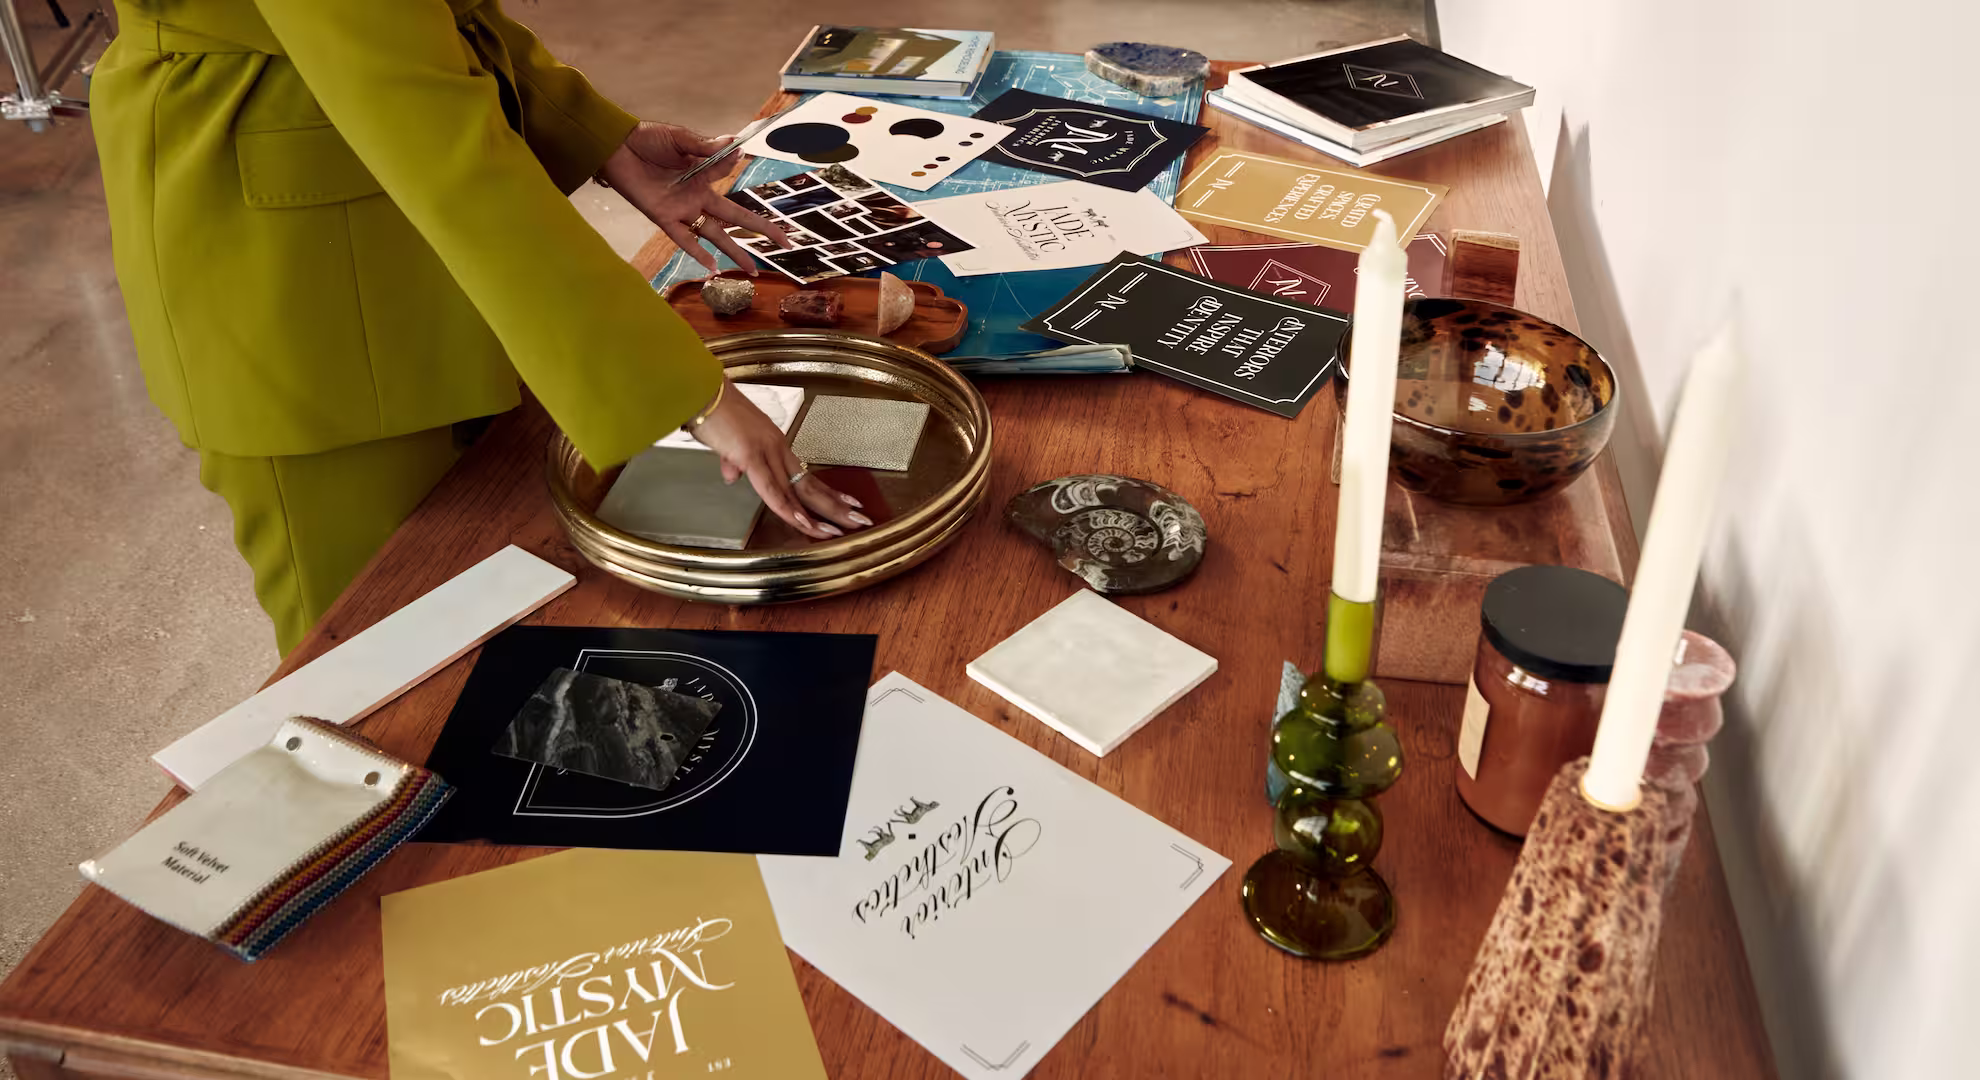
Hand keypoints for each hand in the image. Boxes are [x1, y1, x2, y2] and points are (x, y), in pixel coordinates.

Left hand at [598, 121, 794, 272]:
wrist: (614, 146)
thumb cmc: (645, 139)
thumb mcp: (679, 138)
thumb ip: (704, 146)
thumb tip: (735, 146)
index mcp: (702, 174)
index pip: (727, 174)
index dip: (733, 162)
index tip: (740, 149)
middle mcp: (697, 196)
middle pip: (736, 217)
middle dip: (761, 229)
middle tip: (785, 243)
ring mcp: (682, 209)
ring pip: (715, 234)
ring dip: (734, 252)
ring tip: (753, 270)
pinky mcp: (663, 217)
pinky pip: (684, 239)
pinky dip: (697, 253)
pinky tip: (713, 269)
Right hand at [689, 382, 870, 539]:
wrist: (700, 391)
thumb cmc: (712, 413)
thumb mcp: (726, 443)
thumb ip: (733, 462)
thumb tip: (732, 477)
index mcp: (775, 446)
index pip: (807, 475)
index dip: (830, 492)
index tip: (849, 504)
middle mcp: (778, 448)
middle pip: (812, 485)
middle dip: (837, 507)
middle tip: (861, 522)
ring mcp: (767, 451)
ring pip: (797, 490)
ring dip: (817, 514)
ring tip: (835, 532)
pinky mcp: (751, 455)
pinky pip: (771, 488)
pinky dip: (786, 507)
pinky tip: (800, 521)